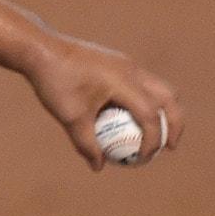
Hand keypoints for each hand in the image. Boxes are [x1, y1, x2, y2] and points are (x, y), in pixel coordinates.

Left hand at [25, 34, 182, 170]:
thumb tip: (99, 167)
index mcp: (124, 82)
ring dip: (163, 111)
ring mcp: (127, 63)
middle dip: (175, 124)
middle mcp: (132, 70)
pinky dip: (146, 101)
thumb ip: (86, 143)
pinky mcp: (118, 61)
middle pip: (169, 97)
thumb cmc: (54, 83)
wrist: (39, 49)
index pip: (150, 115)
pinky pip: (141, 82)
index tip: (144, 159)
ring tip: (156, 134)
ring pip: (158, 87)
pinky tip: (129, 118)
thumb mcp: (69, 117)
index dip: (152, 140)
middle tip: (169, 147)